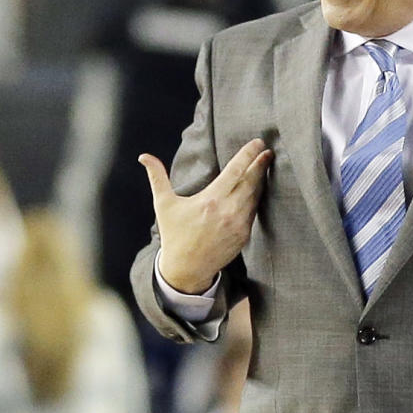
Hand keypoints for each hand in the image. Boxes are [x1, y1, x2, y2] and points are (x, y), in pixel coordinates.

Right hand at [139, 137, 271, 293]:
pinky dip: (256, 198)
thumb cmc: (174, 235)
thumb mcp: (163, 205)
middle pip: (251, 181)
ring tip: (264, 165)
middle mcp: (228, 212)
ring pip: (255, 196)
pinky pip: (253, 211)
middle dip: (261, 164)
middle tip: (268, 151)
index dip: (248, 155)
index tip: (258, 143)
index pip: (235, 171)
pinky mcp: (244, 235)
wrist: (187, 269)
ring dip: (260, 180)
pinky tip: (258, 189)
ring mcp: (238, 225)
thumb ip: (157, 177)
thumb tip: (144, 156)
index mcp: (210, 201)